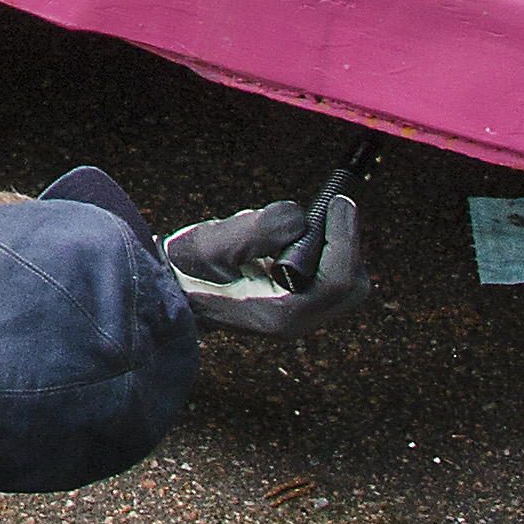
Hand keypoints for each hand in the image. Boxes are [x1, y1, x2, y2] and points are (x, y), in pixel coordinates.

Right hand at [160, 188, 370, 336]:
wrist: (172, 288)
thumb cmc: (190, 267)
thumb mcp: (217, 242)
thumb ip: (262, 229)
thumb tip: (303, 218)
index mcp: (280, 313)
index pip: (336, 280)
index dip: (344, 237)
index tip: (339, 202)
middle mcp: (296, 322)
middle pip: (351, 285)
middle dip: (345, 244)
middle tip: (326, 212)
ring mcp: (298, 317)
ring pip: (343, 281)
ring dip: (329, 247)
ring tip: (293, 232)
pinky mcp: (296, 306)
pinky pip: (327, 277)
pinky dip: (319, 252)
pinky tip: (288, 242)